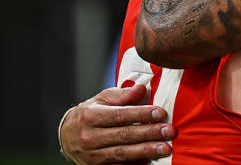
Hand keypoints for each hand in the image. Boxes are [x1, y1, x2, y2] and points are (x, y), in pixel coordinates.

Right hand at [60, 84, 175, 163]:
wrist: (66, 136)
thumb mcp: (102, 99)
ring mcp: (91, 155)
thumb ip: (123, 95)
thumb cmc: (91, 113)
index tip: (161, 113)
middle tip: (169, 131)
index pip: (120, 115)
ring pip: (122, 153)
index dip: (142, 114)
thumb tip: (142, 88)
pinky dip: (135, 164)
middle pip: (123, 135)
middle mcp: (89, 137)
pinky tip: (150, 160)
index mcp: (90, 116)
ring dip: (146, 151)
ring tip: (165, 148)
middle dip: (149, 133)